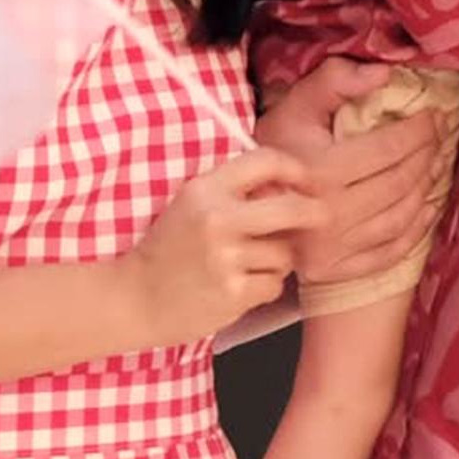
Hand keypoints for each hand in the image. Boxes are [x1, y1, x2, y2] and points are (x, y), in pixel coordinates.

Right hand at [130, 147, 324, 343]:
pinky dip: (265, 288)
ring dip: (278, 261)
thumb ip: (232, 192)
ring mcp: (225, 257)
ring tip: (251, 266)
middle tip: (324, 217)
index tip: (306, 181)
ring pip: (285, 253)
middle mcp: (216, 219)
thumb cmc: (168, 252)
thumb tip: (288, 185)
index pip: (265, 161)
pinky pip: (274, 284)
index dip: (295, 168)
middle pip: (292, 207)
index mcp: (205, 189)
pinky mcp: (233, 292)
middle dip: (315, 212)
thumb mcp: (191, 206)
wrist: (134, 298)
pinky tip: (242, 288)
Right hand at [259, 56, 450, 282]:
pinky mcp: (335, 270)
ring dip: (426, 189)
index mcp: (322, 171)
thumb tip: (384, 75)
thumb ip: (334, 82)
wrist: (234, 211)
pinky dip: (415, 233)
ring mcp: (335, 247)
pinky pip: (388, 254)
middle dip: (428, 155)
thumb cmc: (266, 152)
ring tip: (435, 166)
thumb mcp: (293, 108)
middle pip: (399, 183)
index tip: (433, 115)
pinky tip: (425, 211)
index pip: (388, 149)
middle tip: (439, 137)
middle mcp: (331, 214)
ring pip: (399, 218)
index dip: (419, 131)